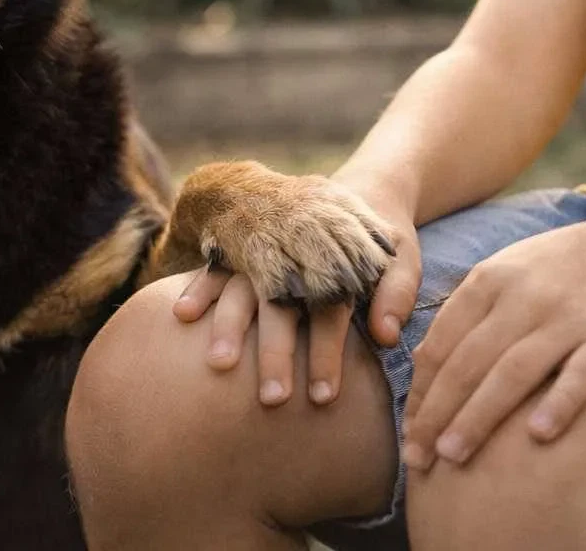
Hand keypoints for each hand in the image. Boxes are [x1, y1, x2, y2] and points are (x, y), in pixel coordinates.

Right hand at [170, 166, 414, 405]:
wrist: (355, 185)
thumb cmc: (381, 233)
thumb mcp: (401, 252)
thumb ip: (397, 292)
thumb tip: (385, 336)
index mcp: (341, 252)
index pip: (332, 307)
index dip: (326, 351)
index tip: (322, 396)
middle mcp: (299, 246)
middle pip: (283, 303)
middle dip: (275, 351)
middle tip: (272, 400)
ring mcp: (267, 242)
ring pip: (246, 287)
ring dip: (230, 324)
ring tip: (219, 365)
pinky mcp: (245, 242)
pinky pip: (218, 266)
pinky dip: (200, 288)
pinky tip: (183, 316)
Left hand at [401, 220, 585, 470]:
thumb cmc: (553, 275)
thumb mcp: (501, 277)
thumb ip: (464, 317)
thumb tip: (420, 368)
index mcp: (487, 282)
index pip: (441, 343)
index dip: (420, 392)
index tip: (407, 435)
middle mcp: (522, 298)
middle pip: (469, 361)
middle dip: (438, 412)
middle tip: (418, 457)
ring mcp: (568, 317)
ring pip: (514, 370)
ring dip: (479, 415)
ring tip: (454, 455)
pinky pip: (583, 373)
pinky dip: (559, 402)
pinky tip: (538, 434)